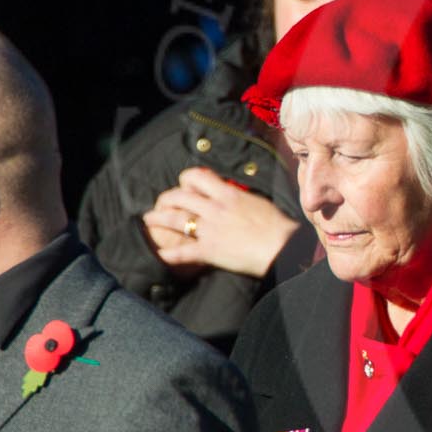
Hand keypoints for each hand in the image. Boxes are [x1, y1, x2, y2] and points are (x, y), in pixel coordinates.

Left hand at [146, 167, 298, 279]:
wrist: (282, 247)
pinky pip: (183, 252)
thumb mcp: (258, 202)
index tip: (185, 185)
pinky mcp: (209, 251)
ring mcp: (209, 230)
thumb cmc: (278, 226)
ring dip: (158, 219)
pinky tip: (160, 254)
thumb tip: (234, 196)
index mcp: (228, 194)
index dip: (186, 179)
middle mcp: (214, 209)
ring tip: (149, 219)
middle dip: (166, 199)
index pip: (197, 177)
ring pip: (175, 220)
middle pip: (180, 196)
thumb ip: (240, 198)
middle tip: (162, 204)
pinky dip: (169, 254)